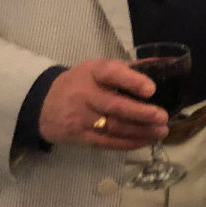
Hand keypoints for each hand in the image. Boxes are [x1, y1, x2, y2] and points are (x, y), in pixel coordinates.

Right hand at [38, 59, 167, 150]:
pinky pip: (106, 142)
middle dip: (142, 113)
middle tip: (163, 117)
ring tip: (161, 131)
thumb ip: (128, 68)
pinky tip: (145, 141)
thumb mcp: (98, 68)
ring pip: (113, 127)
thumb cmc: (81, 82)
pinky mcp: (79, 136)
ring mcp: (81, 118)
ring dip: (140, 131)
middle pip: (115, 106)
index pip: (112, 74)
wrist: (42, 103)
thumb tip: (162, 63)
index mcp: (93, 72)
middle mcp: (85, 95)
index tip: (151, 89)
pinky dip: (128, 143)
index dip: (132, 81)